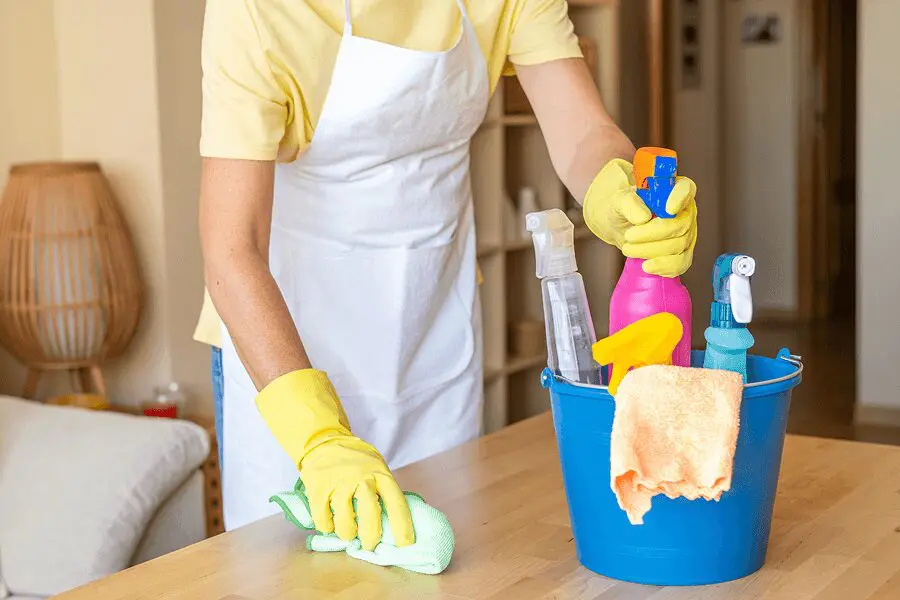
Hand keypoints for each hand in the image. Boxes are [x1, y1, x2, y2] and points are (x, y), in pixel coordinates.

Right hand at [300, 436, 413, 550]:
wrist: (324, 443)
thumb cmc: (356, 461)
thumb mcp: (376, 468)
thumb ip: (382, 490)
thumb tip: (391, 522)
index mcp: (380, 475)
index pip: (396, 503)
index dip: (402, 526)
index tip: (405, 544)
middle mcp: (361, 479)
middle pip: (370, 517)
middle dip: (371, 537)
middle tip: (370, 544)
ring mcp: (339, 485)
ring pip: (345, 524)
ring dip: (348, 533)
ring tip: (348, 531)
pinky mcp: (318, 491)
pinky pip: (324, 521)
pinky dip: (327, 527)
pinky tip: (330, 522)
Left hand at [583, 159, 697, 277]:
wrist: (623, 228)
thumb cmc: (626, 210)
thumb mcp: (620, 201)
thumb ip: (629, 203)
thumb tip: (643, 217)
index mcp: (674, 190)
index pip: (686, 189)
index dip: (680, 198)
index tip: (668, 209)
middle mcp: (686, 211)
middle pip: (680, 224)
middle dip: (652, 233)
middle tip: (629, 236)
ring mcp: (688, 233)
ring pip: (678, 245)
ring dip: (650, 250)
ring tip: (628, 249)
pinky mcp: (683, 253)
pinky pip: (681, 263)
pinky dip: (663, 267)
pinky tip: (647, 266)